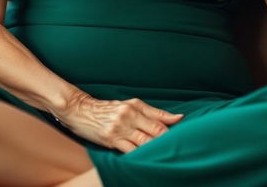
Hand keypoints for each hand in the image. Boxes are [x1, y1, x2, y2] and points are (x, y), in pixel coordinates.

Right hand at [54, 92, 184, 152]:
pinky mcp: (111, 138)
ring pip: (145, 141)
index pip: (159, 117)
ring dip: (157, 149)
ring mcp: (120, 127)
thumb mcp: (127, 106)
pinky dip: (140, 156)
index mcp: (135, 105)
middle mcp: (129, 114)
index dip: (173, 124)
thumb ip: (149, 113)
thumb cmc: (106, 109)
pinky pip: (130, 150)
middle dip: (168, 140)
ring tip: (169, 157)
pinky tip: (147, 161)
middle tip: (182, 149)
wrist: (80, 110)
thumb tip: (176, 118)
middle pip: (155, 130)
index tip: (187, 131)